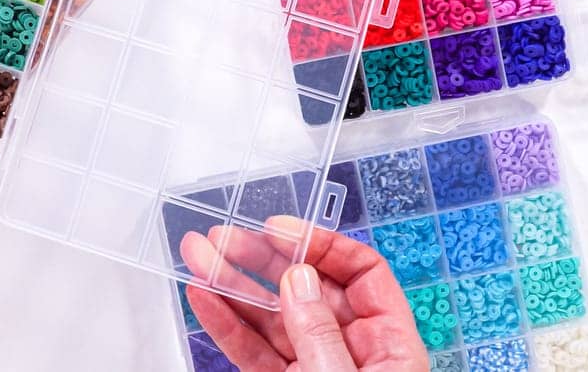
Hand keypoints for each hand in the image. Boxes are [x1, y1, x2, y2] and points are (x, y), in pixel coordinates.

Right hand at [181, 216, 426, 371]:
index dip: (321, 245)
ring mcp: (314, 371)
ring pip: (270, 317)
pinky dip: (225, 324)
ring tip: (197, 257)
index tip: (279, 229)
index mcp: (390, 346)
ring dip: (231, 285)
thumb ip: (320, 334)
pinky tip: (203, 298)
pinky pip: (252, 349)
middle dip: (260, 260)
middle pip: (306, 288)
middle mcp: (352, 353)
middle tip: (222, 237)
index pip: (362, 274)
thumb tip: (298, 281)